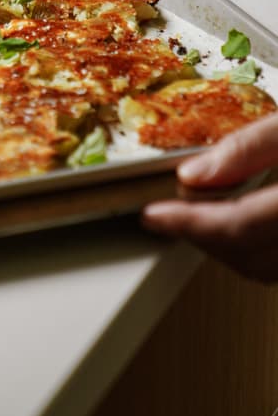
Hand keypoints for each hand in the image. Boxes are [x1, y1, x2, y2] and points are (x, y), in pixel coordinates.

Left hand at [142, 113, 277, 281]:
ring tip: (194, 212)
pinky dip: (249, 245)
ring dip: (224, 244)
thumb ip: (249, 147)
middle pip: (246, 256)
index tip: (151, 215)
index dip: (188, 223)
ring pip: (262, 267)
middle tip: (166, 211)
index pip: (237, 226)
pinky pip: (277, 262)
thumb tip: (193, 174)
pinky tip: (234, 219)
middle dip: (201, 235)